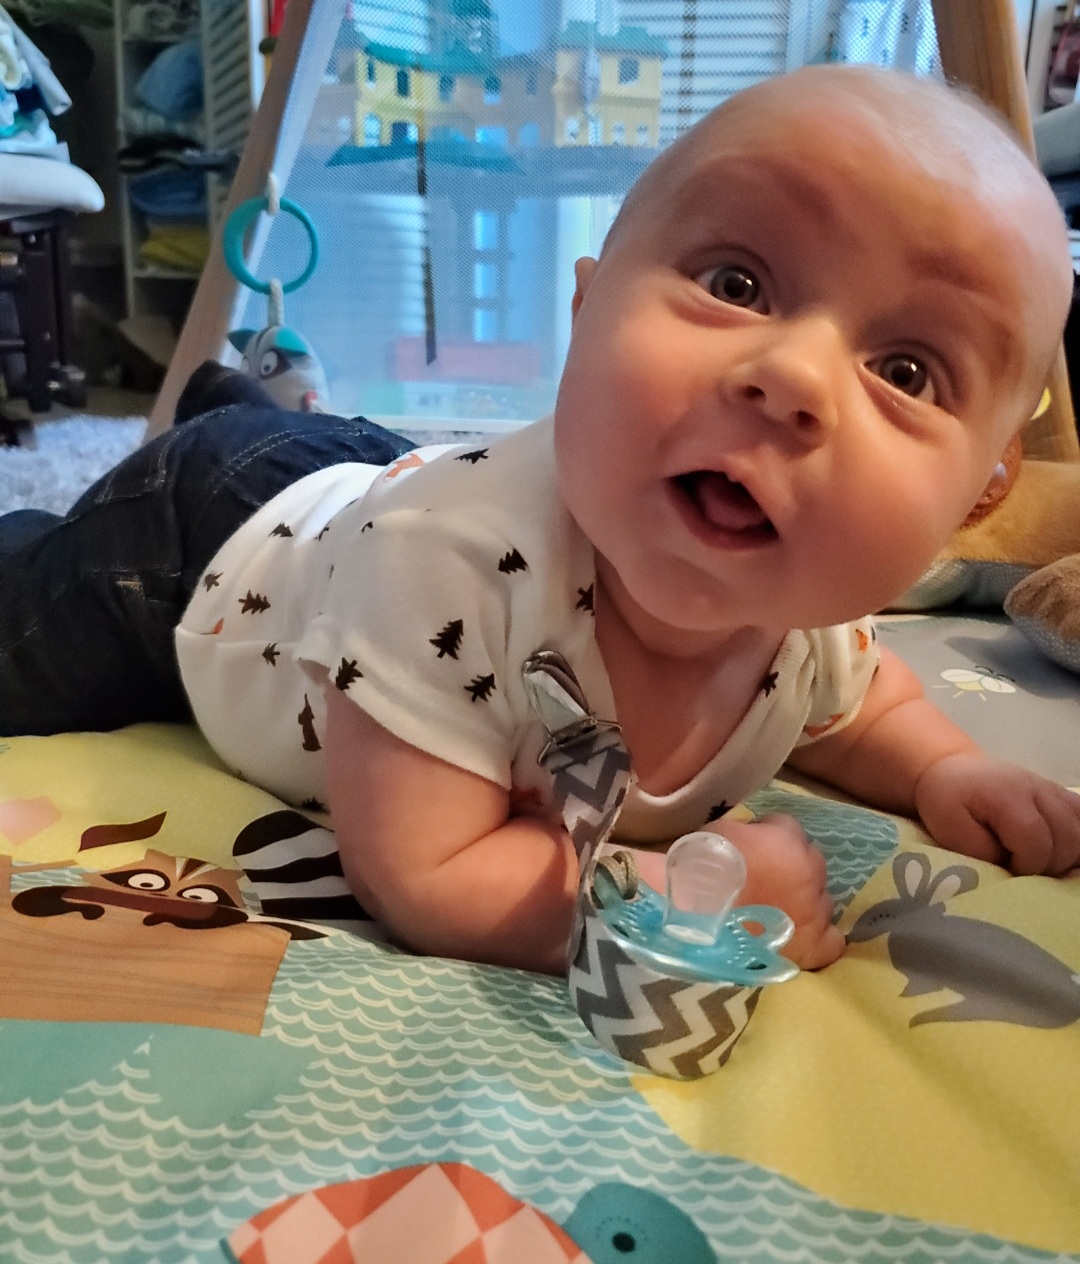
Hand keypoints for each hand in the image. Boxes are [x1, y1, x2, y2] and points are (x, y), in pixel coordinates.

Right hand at [701, 814, 842, 969]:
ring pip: (821, 898)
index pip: (786, 825)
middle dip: (790, 867)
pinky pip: (832, 941)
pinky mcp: (813, 946)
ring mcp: (815, 912)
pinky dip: (819, 936)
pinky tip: (802, 935)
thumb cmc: (697, 871)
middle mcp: (810, 874)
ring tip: (776, 910)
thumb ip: (747, 832)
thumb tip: (753, 837)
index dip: (767, 834)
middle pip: (810, 861)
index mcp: (787, 841)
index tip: (751, 845)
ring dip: (803, 899)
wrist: (690, 922)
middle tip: (763, 878)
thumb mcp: (719, 832)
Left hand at [914, 753, 1079, 876]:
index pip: (1036, 842)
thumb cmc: (946, 803)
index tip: (1008, 870)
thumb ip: (982, 853)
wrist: (953, 771)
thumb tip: (1012, 870)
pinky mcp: (1061, 796)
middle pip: (1067, 840)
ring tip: (1038, 862)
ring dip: (1065, 857)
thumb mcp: (949, 830)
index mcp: (1008, 795)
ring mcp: (1053, 791)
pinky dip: (1077, 843)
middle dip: (1047, 865)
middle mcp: (1038, 789)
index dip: (1027, 866)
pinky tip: (1062, 854)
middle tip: (1020, 868)